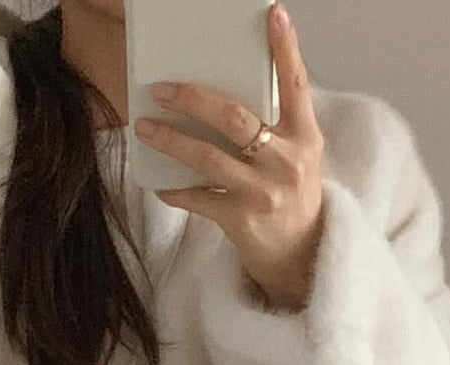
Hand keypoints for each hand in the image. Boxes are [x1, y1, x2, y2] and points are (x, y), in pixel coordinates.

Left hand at [134, 3, 324, 312]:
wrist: (300, 254)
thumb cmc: (293, 194)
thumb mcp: (299, 154)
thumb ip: (276, 122)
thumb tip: (229, 86)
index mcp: (305, 137)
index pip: (297, 84)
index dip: (286, 48)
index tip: (273, 15)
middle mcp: (286, 162)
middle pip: (234, 118)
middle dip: (193, 99)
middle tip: (162, 88)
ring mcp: (262, 193)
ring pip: (207, 157)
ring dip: (171, 140)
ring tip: (144, 126)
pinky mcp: (241, 220)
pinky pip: (198, 198)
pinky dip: (176, 190)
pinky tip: (159, 183)